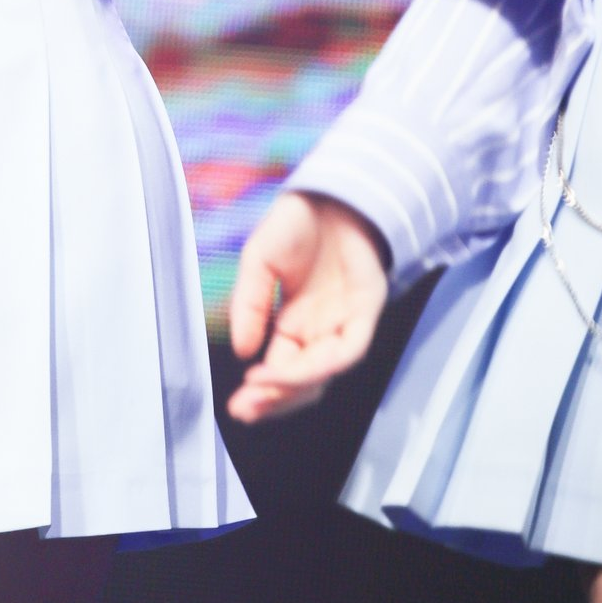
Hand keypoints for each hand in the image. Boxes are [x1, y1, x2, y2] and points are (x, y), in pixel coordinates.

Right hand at [226, 192, 388, 424]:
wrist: (330, 192)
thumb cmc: (295, 224)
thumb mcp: (258, 263)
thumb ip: (249, 306)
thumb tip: (241, 351)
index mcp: (295, 323)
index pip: (280, 368)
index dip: (260, 390)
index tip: (235, 404)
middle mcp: (320, 332)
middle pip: (302, 382)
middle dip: (273, 400)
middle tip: (244, 409)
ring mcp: (345, 324)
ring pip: (323, 373)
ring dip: (292, 387)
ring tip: (260, 390)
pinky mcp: (366, 313)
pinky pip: (347, 350)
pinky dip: (319, 365)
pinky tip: (288, 368)